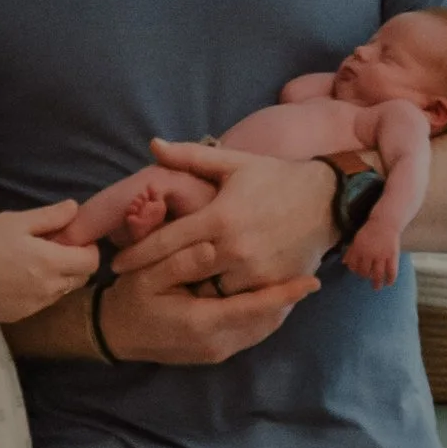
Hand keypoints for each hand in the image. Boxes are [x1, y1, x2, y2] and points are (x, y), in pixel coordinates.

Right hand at [0, 203, 98, 324]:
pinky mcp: (20, 316)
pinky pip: (42, 302)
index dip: (87, 247)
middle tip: (53, 247)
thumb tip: (75, 209)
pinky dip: (41, 289)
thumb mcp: (14, 221)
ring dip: (59, 276)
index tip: (70, 237)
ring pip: (62, 291)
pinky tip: (18, 277)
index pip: (92, 261)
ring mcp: (35, 306)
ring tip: (33, 261)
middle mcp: (49, 289)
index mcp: (51, 263)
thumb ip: (50, 217)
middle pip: (81, 278)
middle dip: (76, 262)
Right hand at [95, 260, 319, 362]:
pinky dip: (264, 314)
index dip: (285, 294)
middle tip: (304, 268)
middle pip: (267, 320)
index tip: (312, 280)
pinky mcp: (216, 353)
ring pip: (263, 328)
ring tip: (291, 278)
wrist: (115, 334)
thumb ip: (181, 261)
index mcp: (202, 322)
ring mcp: (217, 352)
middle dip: (287, 297)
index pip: (255, 308)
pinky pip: (251, 333)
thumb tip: (212, 247)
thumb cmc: (130, 298)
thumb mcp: (148, 274)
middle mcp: (216, 343)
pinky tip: (266, 293)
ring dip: (278, 306)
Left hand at [113, 145, 338, 294]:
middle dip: (155, 278)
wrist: (329, 200)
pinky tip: (201, 302)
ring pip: (208, 293)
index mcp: (220, 217)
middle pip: (182, 272)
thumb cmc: (276, 178)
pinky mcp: (273, 287)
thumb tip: (153, 145)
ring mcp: (255, 271)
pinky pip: (236, 302)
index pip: (168, 241)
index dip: (138, 253)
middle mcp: (235, 248)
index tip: (118, 264)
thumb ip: (191, 157)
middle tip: (132, 285)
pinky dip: (219, 301)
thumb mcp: (234, 163)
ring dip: (188, 294)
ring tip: (163, 295)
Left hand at [344, 219, 402, 287]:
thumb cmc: (370, 230)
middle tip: (367, 277)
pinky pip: (391, 271)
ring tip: (376, 288)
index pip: (353, 265)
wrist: (386, 222)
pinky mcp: (392, 256)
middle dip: (364, 276)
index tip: (357, 272)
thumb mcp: (357, 239)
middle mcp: (369, 254)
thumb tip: (344, 263)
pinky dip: (390, 279)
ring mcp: (381, 256)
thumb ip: (351, 251)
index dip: (354, 270)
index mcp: (358, 249)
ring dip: (376, 283)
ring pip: (377, 274)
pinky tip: (389, 283)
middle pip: (365, 271)